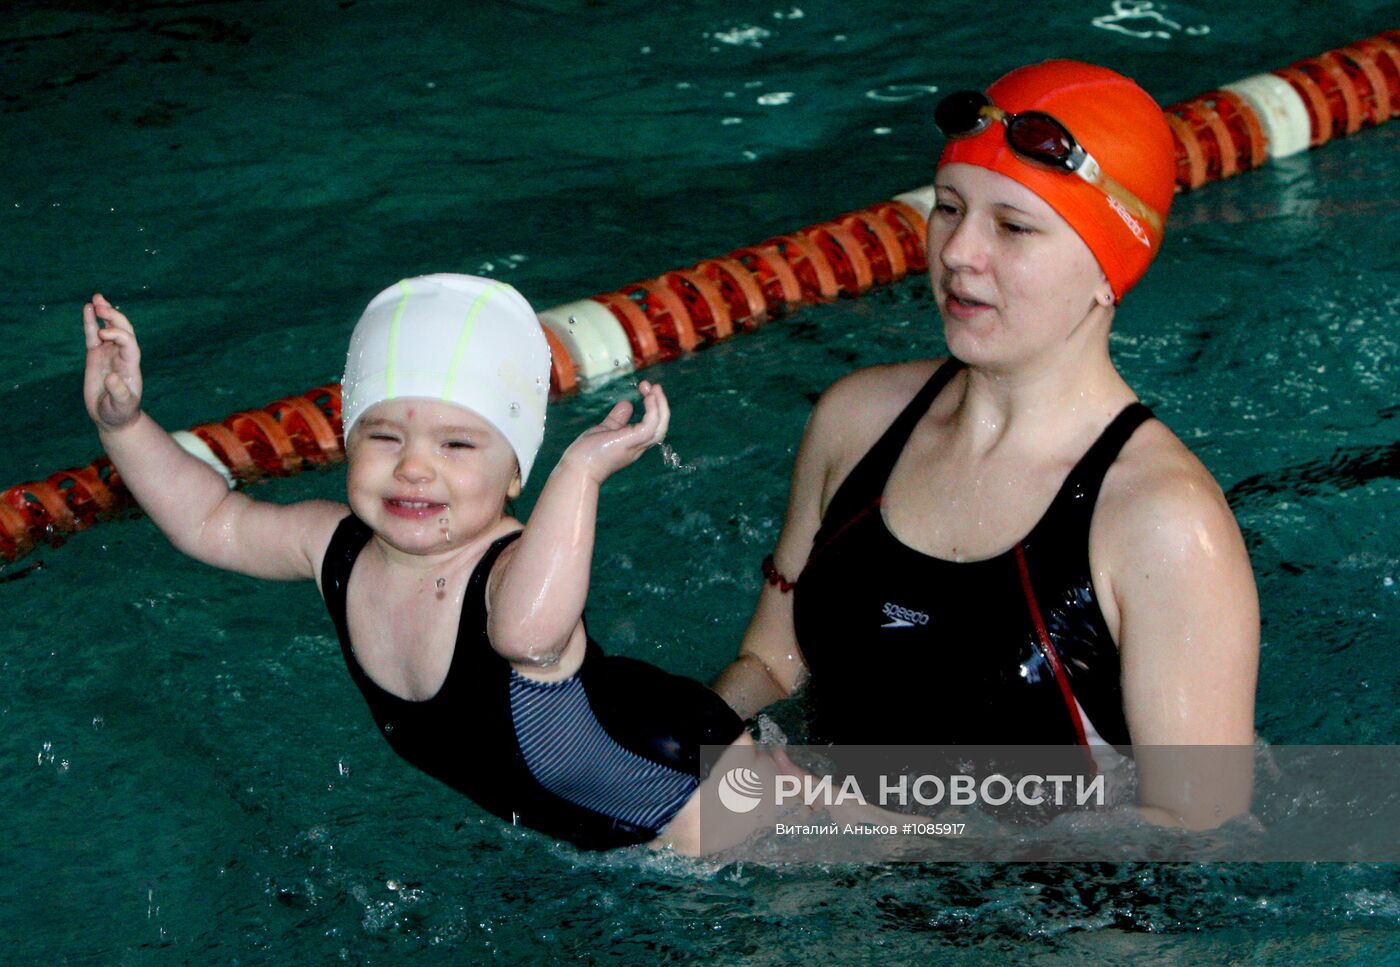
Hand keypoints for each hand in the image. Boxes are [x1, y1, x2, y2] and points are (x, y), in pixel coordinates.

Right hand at [82, 293, 143, 429]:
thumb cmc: (120, 412)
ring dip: (104, 313)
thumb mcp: (121, 405)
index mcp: (130, 365)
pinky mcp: (95, 356)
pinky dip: (91, 322)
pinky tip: (87, 308)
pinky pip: (93, 335)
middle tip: (101, 305)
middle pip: (122, 330)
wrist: (113, 417)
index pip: (129, 343)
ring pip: (108, 329)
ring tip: (97, 298)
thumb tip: (111, 377)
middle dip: (113, 317)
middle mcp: (121, 355)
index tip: (104, 334)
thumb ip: (118, 392)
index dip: (118, 334)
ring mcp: (108, 354)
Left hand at [559, 380, 669, 484]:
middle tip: (654, 385)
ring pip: (660, 426)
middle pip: (661, 426)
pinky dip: (653, 411)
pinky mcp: (631, 442)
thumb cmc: (587, 453)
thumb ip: (617, 418)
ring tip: (654, 388)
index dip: (653, 407)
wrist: (577, 468)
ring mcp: (636, 445)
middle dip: (660, 404)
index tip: (646, 389)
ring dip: (660, 405)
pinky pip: (650, 426)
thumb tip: (628, 403)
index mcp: (634, 443)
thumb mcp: (605, 429)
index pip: (653, 426)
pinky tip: (648, 397)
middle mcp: (639, 446)